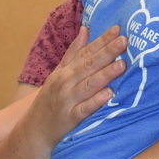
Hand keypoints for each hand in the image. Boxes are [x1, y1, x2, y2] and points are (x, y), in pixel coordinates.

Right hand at [27, 25, 126, 147]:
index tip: (117, 29)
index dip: (101, 40)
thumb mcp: (58, 73)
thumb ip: (73, 52)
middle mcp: (66, 82)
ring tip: (122, 64)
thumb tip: (85, 29)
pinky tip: (109, 94)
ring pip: (89, 85)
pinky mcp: (70, 118)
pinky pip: (85, 109)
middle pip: (89, 65)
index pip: (86, 52)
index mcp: (65, 71)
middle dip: (107, 52)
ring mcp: (68, 100)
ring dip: (105, 74)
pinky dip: (96, 101)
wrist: (34, 129)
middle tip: (124, 41)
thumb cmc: (50, 99)